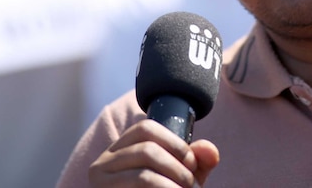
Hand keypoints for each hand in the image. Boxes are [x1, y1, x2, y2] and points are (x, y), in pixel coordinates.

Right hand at [88, 119, 219, 186]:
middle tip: (192, 185)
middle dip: (178, 168)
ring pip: (143, 176)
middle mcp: (103, 163)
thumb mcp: (179, 176)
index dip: (175, 143)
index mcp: (119, 149)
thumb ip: (196, 162)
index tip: (191, 163)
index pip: (145, 129)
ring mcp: (100, 184)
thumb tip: (210, 151)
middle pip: (147, 151)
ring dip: (173, 186)